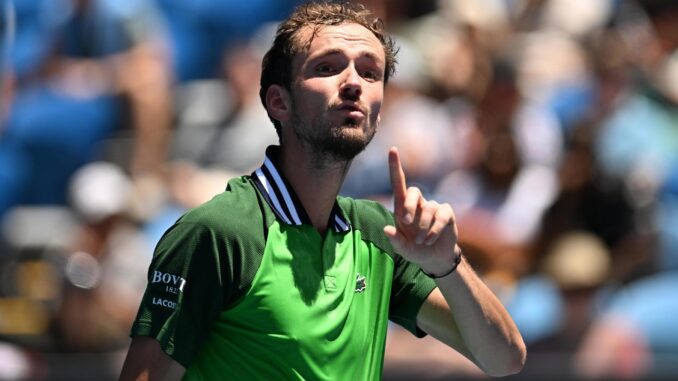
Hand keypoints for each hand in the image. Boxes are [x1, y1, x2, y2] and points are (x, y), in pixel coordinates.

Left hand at [383, 147, 459, 275]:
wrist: (434, 258)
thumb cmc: (415, 249)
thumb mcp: (403, 248)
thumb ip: (395, 240)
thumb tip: (386, 229)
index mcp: (402, 208)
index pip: (398, 183)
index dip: (395, 166)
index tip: (392, 149)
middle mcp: (417, 204)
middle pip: (413, 191)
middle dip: (409, 205)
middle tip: (406, 222)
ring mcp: (433, 207)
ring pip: (427, 209)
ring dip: (423, 227)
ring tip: (421, 241)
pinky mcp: (446, 213)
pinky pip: (441, 216)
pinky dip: (434, 229)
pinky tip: (431, 239)